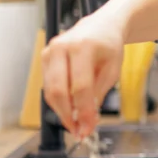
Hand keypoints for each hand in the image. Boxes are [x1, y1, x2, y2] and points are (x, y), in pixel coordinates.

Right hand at [41, 15, 124, 136]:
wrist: (101, 26)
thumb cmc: (109, 47)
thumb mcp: (112, 70)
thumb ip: (98, 95)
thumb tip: (87, 121)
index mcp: (83, 47)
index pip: (80, 86)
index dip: (82, 111)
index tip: (87, 128)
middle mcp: (62, 47)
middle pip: (58, 90)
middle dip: (67, 115)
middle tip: (78, 130)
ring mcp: (50, 51)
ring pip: (49, 90)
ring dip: (61, 111)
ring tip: (76, 123)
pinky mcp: (44, 57)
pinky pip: (48, 86)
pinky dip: (58, 101)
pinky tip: (70, 109)